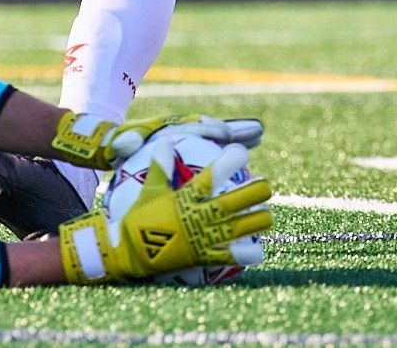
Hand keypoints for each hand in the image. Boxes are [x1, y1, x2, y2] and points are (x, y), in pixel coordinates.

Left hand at [48, 110, 264, 170]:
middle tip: (257, 130)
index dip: (205, 129)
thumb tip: (125, 141)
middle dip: (234, 129)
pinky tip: (248, 159)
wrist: (117, 141)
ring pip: (219, 136)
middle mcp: (183, 129)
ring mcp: (190, 138)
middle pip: (212, 128)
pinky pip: (217, 147)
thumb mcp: (116, 143)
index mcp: (168, 128)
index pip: (190, 127)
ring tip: (261, 135)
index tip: (222, 133)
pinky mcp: (194, 148)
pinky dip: (232, 147)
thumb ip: (120, 142)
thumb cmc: (118, 145)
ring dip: (239, 135)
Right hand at [57, 143, 272, 283]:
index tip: (243, 152)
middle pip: (241, 199)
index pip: (217, 172)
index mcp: (189, 194)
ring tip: (265, 215)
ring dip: (259, 219)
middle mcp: (203, 214)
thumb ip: (160, 163)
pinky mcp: (206, 256)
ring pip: (245, 226)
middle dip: (258, 190)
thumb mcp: (150, 187)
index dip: (234, 159)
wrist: (131, 251)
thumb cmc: (139, 217)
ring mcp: (207, 236)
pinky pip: (234, 256)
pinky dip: (248, 253)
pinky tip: (256, 250)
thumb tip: (165, 140)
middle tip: (264, 186)